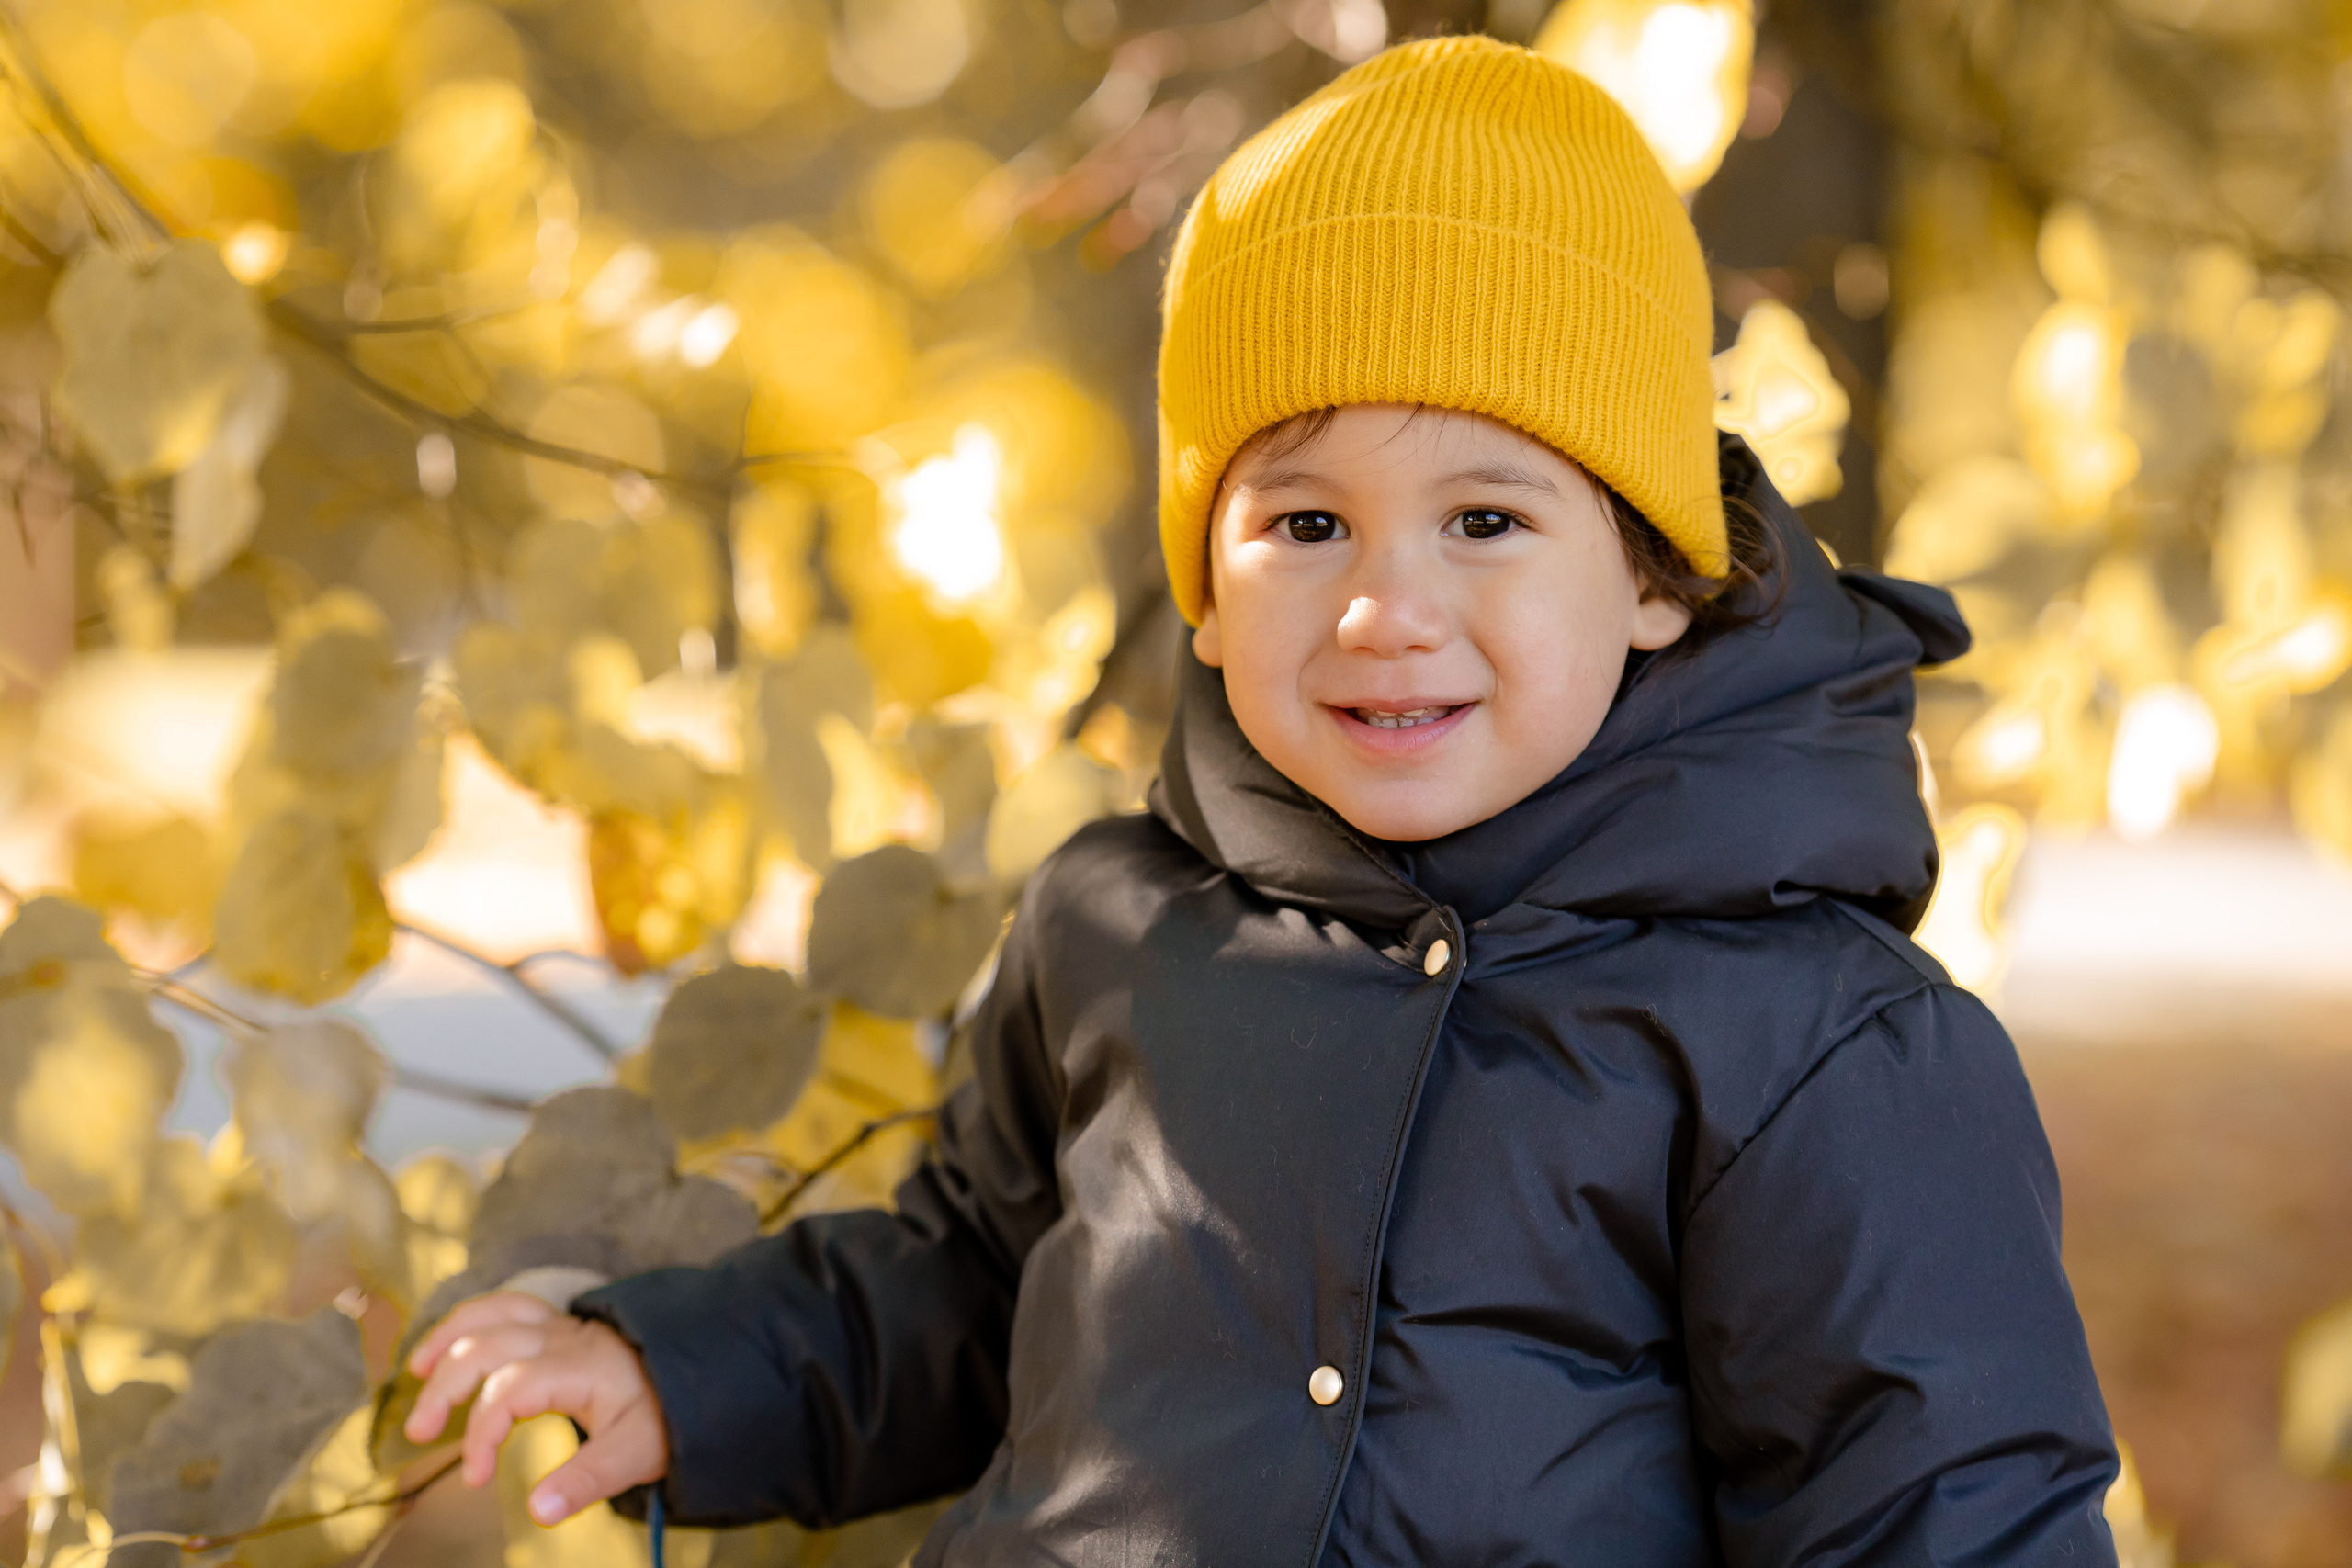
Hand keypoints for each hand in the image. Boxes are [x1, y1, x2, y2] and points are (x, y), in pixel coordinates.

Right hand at [404, 1290, 669, 1524]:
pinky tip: (447, 1344)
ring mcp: (560, 1325)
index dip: (482, 1433)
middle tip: (420, 1432)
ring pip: (492, 1314)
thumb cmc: (666, 1414)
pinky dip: (470, 1319)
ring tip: (415, 1372)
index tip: (477, 1478)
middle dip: (447, 1386)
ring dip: (449, 1340)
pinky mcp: (558, 1324)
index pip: (510, 1389)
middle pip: (488, 1345)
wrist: (702, 1372)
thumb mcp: (637, 1453)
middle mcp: (565, 1337)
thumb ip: (586, 1480)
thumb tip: (536, 1511)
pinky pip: (506, 1306)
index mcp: (581, 1366)